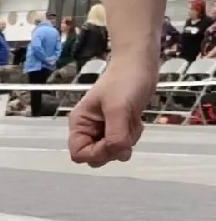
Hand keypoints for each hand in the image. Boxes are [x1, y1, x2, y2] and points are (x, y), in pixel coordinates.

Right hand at [67, 51, 158, 167]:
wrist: (140, 64)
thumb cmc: (125, 80)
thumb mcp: (118, 109)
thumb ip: (116, 136)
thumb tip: (120, 155)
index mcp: (79, 124)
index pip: (79, 154)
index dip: (96, 154)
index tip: (113, 142)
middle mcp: (88, 130)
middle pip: (96, 157)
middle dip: (113, 147)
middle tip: (124, 129)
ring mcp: (102, 130)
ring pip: (112, 152)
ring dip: (126, 140)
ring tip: (131, 120)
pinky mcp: (116, 128)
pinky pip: (122, 144)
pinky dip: (132, 136)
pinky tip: (135, 120)